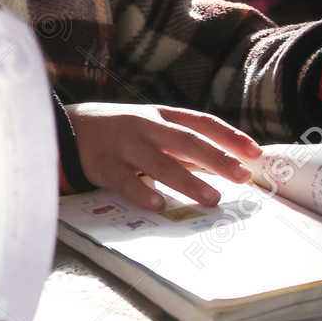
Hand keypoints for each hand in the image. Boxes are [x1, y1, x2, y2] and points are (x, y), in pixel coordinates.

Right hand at [66, 103, 261, 208]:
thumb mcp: (150, 127)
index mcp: (160, 115)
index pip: (201, 122)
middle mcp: (145, 127)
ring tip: (211, 198)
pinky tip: (159, 204)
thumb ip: (181, 143)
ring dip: (188, 181)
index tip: (255, 153)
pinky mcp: (103, 165)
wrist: (66, 129)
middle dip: (217, 158)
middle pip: (186, 141)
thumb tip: (226, 164)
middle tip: (242, 176)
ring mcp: (124, 146)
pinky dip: (142, 192)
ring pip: (160, 163)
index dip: (229, 136)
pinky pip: (125, 181)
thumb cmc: (119, 132)